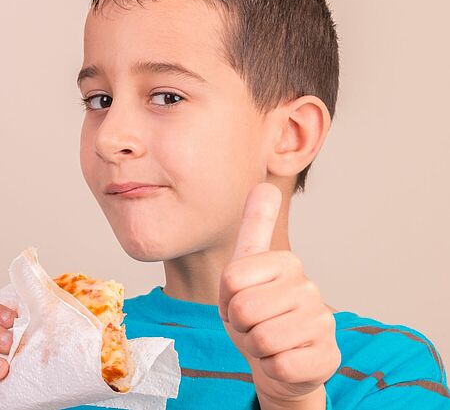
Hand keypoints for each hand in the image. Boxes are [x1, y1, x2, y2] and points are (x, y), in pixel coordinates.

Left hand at [218, 183, 340, 408]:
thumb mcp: (246, 268)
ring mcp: (322, 323)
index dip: (225, 298)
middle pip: (244, 309)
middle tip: (253, 324)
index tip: (239, 299)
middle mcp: (309, 287)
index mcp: (286, 262)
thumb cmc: (257, 312)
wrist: (278, 359)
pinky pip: (279, 365)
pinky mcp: (327, 358)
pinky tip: (284, 359)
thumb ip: (255, 227)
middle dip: (239, 325)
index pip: (230, 278)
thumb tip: (264, 185)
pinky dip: (272, 367)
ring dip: (255, 347)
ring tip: (267, 341)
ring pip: (262, 339)